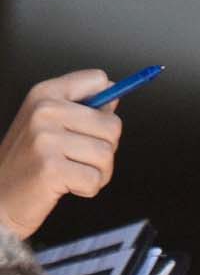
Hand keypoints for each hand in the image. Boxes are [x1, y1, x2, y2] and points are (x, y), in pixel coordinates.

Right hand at [0, 72, 125, 237]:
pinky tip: (67, 185)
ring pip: (107, 155)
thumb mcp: (48, 122)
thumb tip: (114, 94)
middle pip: (113, 126)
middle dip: (105, 150)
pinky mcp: (51, 168)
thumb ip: (82, 106)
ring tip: (73, 172)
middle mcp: (45, 110)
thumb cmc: (30, 160)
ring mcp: (46, 138)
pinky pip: (95, 179)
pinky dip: (88, 189)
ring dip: (98, 173)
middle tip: (80, 158)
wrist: (1, 194)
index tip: (92, 124)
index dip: (105, 107)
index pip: (98, 80)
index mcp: (46, 93)